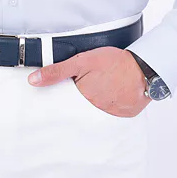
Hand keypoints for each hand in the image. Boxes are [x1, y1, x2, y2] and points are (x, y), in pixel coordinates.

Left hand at [27, 46, 149, 116]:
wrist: (144, 67)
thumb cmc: (114, 61)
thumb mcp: (81, 61)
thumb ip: (56, 71)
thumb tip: (33, 80)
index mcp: (82, 98)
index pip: (66, 104)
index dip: (66, 96)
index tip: (65, 94)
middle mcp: (94, 111)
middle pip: (81, 108)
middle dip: (82, 99)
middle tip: (93, 85)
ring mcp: (110, 115)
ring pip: (96, 112)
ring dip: (97, 102)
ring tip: (104, 87)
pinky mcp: (124, 116)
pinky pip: (113, 114)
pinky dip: (112, 105)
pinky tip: (115, 93)